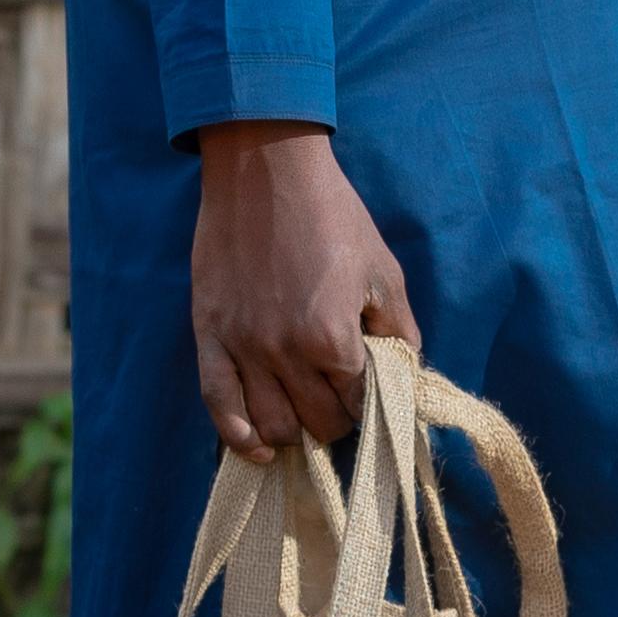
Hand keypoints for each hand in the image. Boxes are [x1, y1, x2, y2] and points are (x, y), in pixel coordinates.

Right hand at [190, 121, 412, 453]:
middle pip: (317, 424)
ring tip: (305, 418)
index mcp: (333, 338)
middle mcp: (286, 353)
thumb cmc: (334, 216)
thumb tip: (407, 374)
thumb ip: (399, 330)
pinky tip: (257, 447)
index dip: (372, 407)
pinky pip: (218, 404)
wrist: (266, 170)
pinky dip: (237, 436)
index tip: (374, 399)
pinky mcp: (210, 336)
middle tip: (341, 403)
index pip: (360, 406)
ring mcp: (243, 347)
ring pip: (271, 425)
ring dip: (294, 432)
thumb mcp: (384, 271)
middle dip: (337, 422)